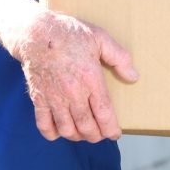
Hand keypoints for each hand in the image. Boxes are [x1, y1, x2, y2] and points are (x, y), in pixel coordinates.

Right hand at [9, 8, 137, 142]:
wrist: (35, 33)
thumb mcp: (100, 37)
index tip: (115, 134)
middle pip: (86, 126)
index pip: (104, 113)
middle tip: (100, 135)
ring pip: (67, 129)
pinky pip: (44, 124)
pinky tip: (60, 131)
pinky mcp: (38, 98)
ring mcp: (54, 97)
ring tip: (83, 134)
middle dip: (96, 135)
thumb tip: (133, 77)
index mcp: (90, 78)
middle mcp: (72, 92)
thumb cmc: (69, 33)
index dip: (111, 128)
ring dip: (77, 136)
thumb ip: (119, 57)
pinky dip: (52, 133)